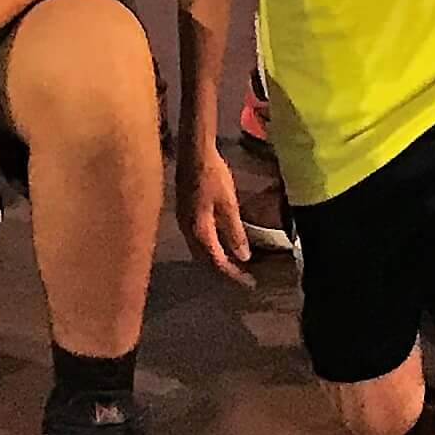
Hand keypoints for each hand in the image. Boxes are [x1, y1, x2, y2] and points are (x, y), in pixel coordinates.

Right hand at [177, 136, 256, 287]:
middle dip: (224, 268)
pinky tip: (222, 240)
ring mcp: (184, 220)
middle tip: (244, 275)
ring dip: (217, 257)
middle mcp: (187, 230)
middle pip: (205, 258)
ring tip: (236, 261)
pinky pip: (198, 237)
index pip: (216, 261)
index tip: (250, 282)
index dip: (234, 274)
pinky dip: (212, 245)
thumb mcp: (228, 205)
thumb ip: (234, 232)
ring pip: (200, 248)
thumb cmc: (213, 176)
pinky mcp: (185, 212)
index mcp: (199, 231)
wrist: (194, 152)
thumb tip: (243, 257)